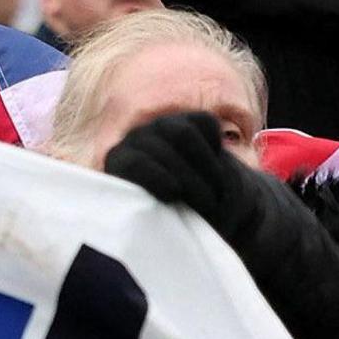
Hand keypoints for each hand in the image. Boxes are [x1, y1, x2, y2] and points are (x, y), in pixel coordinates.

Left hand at [103, 112, 243, 224]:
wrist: (201, 198)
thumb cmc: (176, 216)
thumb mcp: (167, 220)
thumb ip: (166, 212)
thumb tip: (177, 207)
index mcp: (120, 164)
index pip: (133, 163)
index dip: (154, 177)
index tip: (174, 194)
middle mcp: (136, 138)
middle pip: (162, 151)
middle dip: (189, 180)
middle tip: (209, 206)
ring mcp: (162, 125)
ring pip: (184, 133)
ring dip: (205, 165)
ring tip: (217, 191)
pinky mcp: (190, 118)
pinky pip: (207, 124)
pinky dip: (216, 146)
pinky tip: (216, 167)